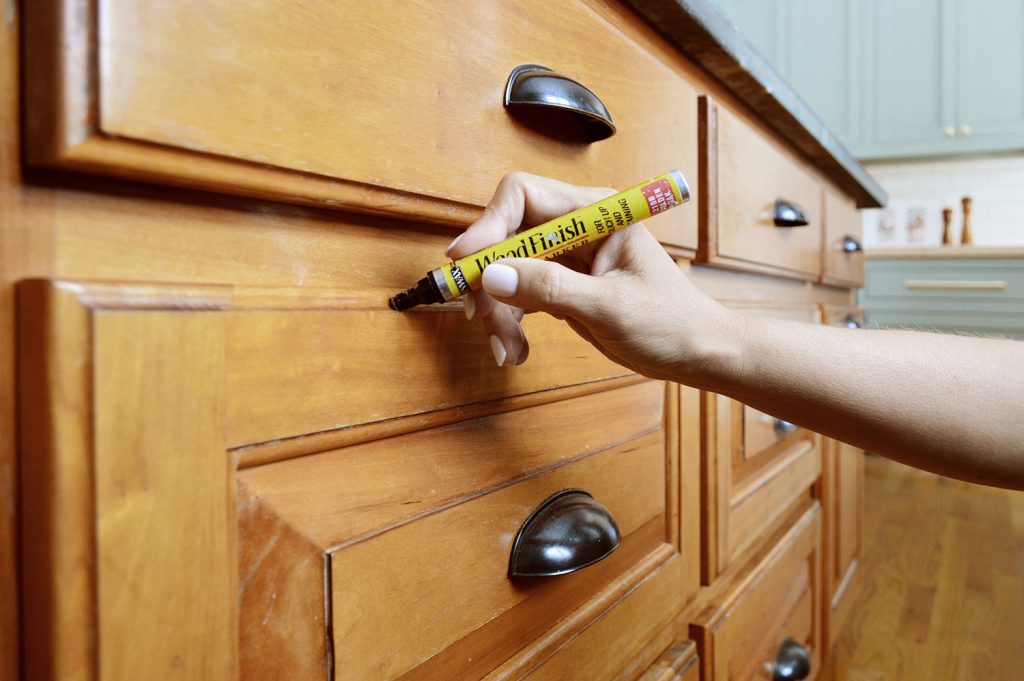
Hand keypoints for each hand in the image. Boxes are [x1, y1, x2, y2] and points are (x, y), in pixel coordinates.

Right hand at [447, 172, 739, 381]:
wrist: (697, 354)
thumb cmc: (671, 322)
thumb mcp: (609, 307)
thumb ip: (550, 288)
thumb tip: (492, 275)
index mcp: (595, 212)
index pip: (522, 196)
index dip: (489, 224)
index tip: (466, 262)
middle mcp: (575, 227)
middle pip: (504, 236)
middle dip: (488, 280)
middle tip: (481, 320)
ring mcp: (564, 257)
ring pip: (503, 270)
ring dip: (496, 310)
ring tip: (508, 349)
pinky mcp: (558, 284)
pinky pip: (515, 294)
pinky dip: (508, 321)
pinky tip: (515, 350)